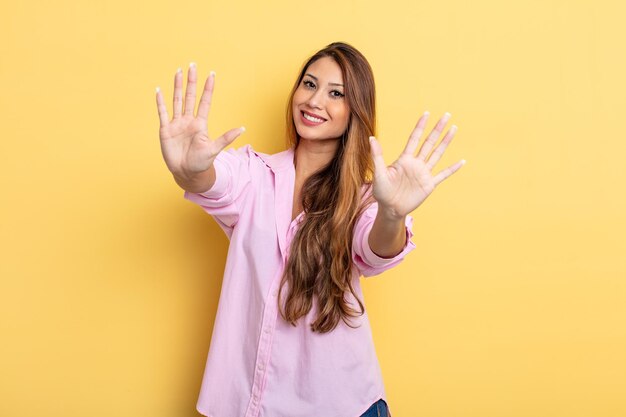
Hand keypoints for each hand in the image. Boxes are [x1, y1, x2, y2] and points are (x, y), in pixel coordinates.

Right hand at [155, 63, 244, 180]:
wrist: (186, 173)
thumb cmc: (201, 163)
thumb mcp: (214, 149)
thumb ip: (226, 138)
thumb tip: (242, 128)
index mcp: (200, 124)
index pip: (204, 102)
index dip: (208, 89)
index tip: (212, 74)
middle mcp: (188, 121)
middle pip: (190, 96)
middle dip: (191, 81)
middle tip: (192, 65)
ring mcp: (177, 124)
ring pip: (177, 101)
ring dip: (177, 86)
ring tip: (178, 71)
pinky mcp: (166, 130)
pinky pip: (162, 113)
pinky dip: (160, 102)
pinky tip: (159, 90)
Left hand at [369, 111, 464, 217]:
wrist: (390, 209)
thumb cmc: (382, 191)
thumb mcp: (378, 173)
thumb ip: (377, 156)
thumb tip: (371, 138)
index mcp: (404, 159)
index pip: (415, 138)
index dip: (420, 126)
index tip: (427, 113)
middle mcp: (416, 163)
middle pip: (429, 142)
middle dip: (438, 129)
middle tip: (447, 115)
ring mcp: (424, 173)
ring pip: (437, 154)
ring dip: (446, 142)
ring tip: (454, 129)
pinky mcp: (429, 184)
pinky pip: (443, 175)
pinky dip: (453, 169)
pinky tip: (462, 161)